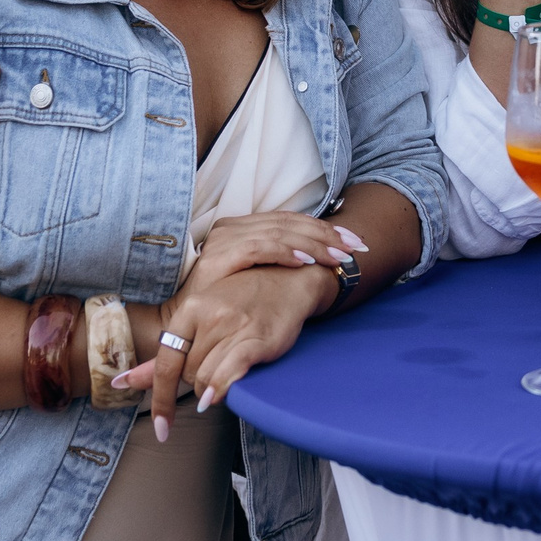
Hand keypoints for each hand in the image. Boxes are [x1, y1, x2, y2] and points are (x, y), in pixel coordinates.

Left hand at [117, 261, 332, 439]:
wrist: (289, 281)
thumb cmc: (242, 302)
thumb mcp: (200, 319)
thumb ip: (165, 355)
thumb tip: (122, 381)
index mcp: (190, 310)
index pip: (165, 362)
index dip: (159, 398)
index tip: (161, 428)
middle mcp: (208, 316)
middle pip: (188, 374)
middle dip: (196, 384)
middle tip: (215, 372)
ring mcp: (233, 327)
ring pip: (206, 379)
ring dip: (212, 390)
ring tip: (228, 376)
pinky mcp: (257, 339)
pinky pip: (229, 373)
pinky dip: (220, 389)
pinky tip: (219, 397)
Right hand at [184, 211, 365, 291]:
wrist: (186, 321)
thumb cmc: (226, 300)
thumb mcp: (257, 274)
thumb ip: (281, 259)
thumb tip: (323, 252)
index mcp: (243, 226)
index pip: (290, 219)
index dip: (324, 226)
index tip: (353, 239)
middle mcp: (232, 227)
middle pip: (288, 223)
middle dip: (326, 234)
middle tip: (354, 248)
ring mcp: (224, 240)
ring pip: (278, 233)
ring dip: (312, 244)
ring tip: (336, 256)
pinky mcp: (218, 258)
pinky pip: (259, 249)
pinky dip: (285, 253)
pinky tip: (306, 261)